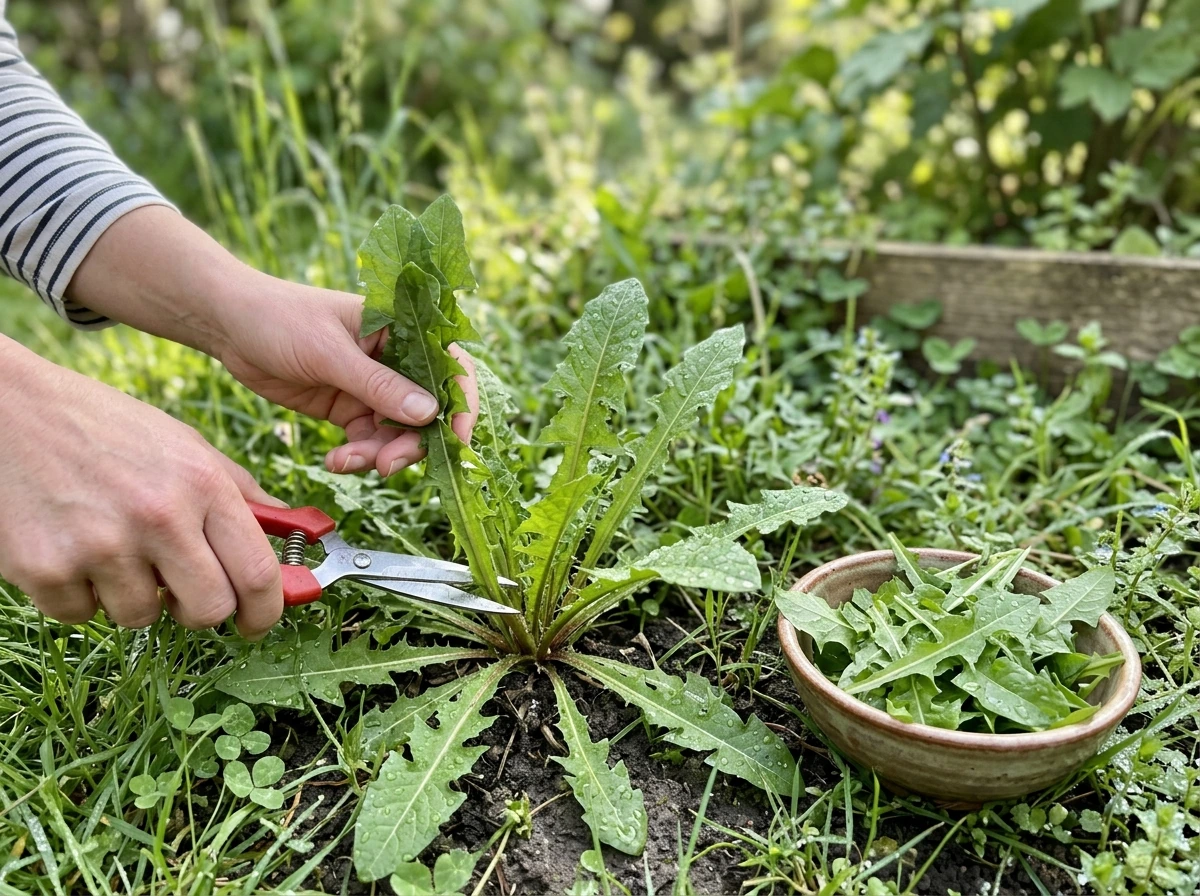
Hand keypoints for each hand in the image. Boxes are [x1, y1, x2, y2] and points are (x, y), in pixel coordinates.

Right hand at [0, 338, 285, 636]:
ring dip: (132, 594)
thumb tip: (292, 532)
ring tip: (112, 545)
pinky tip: (70, 546)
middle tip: (182, 590)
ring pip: (141, 616)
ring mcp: (100, 545)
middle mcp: (158, 516)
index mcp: (201, 484)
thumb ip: (238, 493)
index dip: (266, 609)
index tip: (258, 620)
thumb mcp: (184, 444)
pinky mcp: (44, 569)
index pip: (258, 573)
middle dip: (200, 610)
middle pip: (209, 610)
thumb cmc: (102, 426)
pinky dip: (78, 593)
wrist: (7, 408)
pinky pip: (81, 614)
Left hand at [65, 206, 479, 478]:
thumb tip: (429, 414)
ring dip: (379, 455)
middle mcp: (395, 359)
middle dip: (411, 442)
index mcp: (402, 329)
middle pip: (426, 411)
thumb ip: (378, 385)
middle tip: (387, 465)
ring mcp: (373, 387)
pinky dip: (356, 457)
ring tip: (347, 462)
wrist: (228, 325)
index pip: (450, 367)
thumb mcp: (329, 352)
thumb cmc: (279, 318)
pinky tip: (335, 461)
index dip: (461, 404)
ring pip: (397, 433)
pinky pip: (368, 442)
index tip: (456, 439)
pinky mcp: (349, 408)